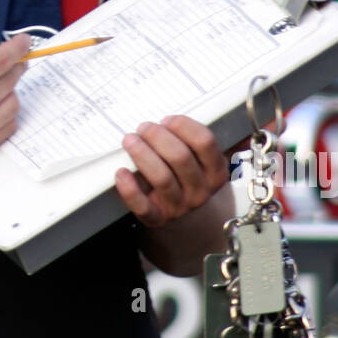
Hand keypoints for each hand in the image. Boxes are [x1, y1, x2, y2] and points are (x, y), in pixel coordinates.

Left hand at [114, 114, 228, 229]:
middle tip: (143, 127)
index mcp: (215, 172)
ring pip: (162, 178)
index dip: (184, 126)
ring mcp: (180, 207)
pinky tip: (121, 173)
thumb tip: (164, 120)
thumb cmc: (184, 178)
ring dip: (142, 154)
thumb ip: (187, 141)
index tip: (167, 119)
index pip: (205, 142)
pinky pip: (143, 206)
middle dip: (158, 137)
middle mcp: (200, 191)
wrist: (183, 217)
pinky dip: (130, 189)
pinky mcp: (158, 218)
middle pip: (181, 157)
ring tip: (130, 140)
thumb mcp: (197, 161)